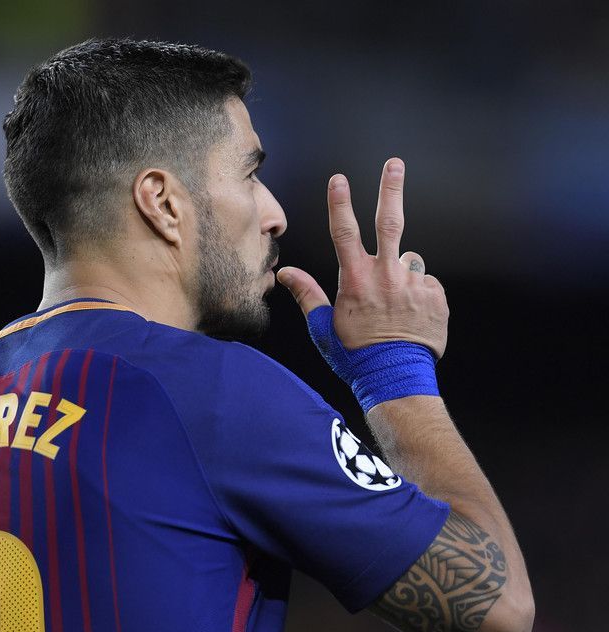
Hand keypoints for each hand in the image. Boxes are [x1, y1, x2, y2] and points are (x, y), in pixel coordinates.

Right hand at [277, 158, 449, 358]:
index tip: (339, 178)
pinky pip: (425, 284)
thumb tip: (284, 272)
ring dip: (400, 275)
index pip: (344, 232)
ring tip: (395, 308)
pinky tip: (410, 316)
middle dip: (391, 189)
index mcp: (356, 280)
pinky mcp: (436, 296)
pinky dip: (418, 293)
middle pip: (389, 221)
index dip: (340, 202)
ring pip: (407, 263)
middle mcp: (386, 275)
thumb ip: (307, 294)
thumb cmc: (355, 355)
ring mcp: (414, 284)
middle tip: (394, 163)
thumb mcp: (323, 327)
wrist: (396, 379)